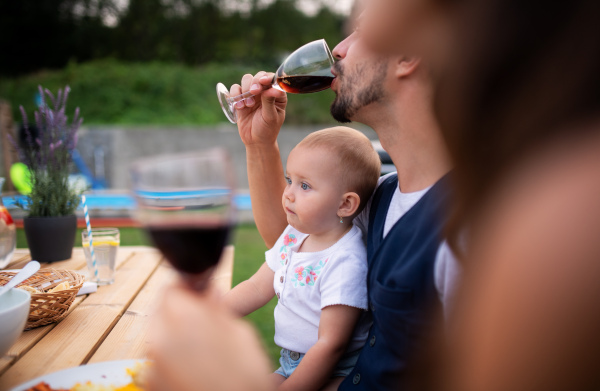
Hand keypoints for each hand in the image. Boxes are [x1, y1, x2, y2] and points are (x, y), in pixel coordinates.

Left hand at [148, 283, 272, 390]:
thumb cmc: (246, 375)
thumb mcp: (241, 333)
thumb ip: (217, 309)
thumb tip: (209, 294)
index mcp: (183, 319)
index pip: (172, 288)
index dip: (187, 287)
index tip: (200, 291)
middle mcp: (160, 339)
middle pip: (162, 311)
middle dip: (180, 310)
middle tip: (204, 320)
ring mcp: (152, 365)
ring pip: (160, 336)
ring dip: (175, 335)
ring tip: (203, 348)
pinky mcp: (152, 383)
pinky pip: (159, 360)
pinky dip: (172, 359)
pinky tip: (196, 368)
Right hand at [229, 72, 286, 145]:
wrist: (255, 141)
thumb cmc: (267, 130)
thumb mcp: (270, 117)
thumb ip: (269, 101)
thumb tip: (273, 88)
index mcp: (277, 94)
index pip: (273, 79)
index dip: (267, 78)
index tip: (263, 82)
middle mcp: (265, 91)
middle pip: (258, 76)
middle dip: (255, 82)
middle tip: (253, 92)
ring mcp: (253, 94)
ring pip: (246, 79)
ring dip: (245, 89)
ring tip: (247, 104)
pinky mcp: (241, 98)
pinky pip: (235, 89)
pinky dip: (235, 95)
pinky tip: (239, 107)